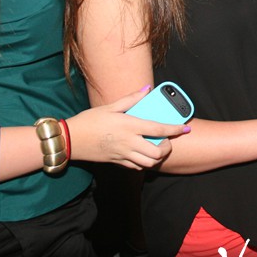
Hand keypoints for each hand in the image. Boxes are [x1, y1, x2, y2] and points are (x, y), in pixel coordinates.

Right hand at [66, 88, 189, 169]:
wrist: (71, 140)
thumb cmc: (89, 120)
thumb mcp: (110, 106)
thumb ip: (131, 99)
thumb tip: (147, 89)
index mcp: (129, 125)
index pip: (158, 129)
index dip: (175, 129)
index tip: (185, 128)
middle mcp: (128, 142)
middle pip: (157, 153)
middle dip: (167, 148)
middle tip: (167, 141)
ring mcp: (123, 154)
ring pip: (148, 163)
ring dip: (157, 157)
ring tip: (157, 148)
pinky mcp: (117, 162)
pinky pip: (137, 167)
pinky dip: (144, 163)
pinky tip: (143, 153)